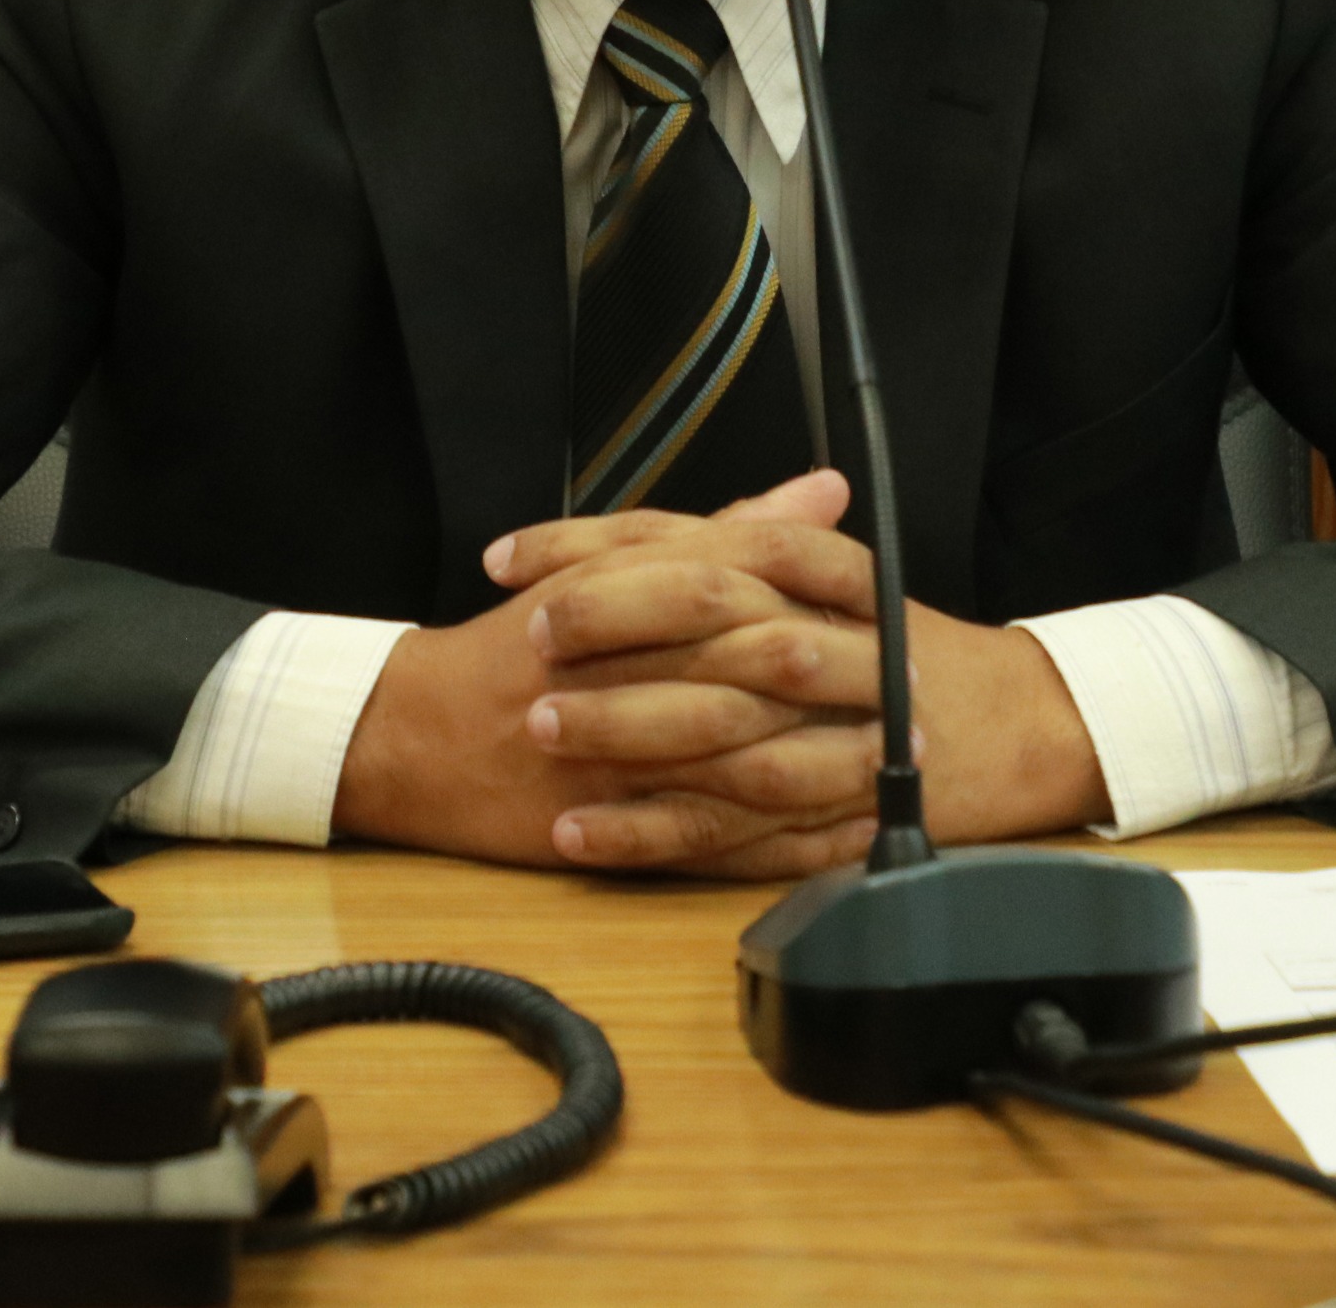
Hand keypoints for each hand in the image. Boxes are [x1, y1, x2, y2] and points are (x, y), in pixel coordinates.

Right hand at [332, 470, 881, 876]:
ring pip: (738, 764)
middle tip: (919, 700)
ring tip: (896, 770)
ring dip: (827, 771)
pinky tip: (838, 838)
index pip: (735, 579)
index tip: (891, 611)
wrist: (416, 731)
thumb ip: (724, 528)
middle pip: (749, 673)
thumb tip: (823, 491)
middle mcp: (622, 671)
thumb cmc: (518, 644)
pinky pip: (711, 840)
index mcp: (626, 595)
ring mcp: (618, 755)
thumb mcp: (609, 565)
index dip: (820, 595)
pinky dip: (781, 844)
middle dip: (839, 689)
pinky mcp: (611, 824)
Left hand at [489, 478, 1114, 848]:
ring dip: (625, 726)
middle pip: (714, 614)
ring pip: (723, 721)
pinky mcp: (831, 813)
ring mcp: (837, 728)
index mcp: (824, 572)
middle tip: (533, 639)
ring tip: (542, 729)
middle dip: (615, 625)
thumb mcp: (834, 583)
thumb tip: (619, 541)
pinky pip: (734, 827)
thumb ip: (742, 548)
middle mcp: (833, 637)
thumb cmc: (910, 652)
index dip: (597, 546)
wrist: (1024, 728)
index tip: (511, 560)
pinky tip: (583, 829)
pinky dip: (652, 831)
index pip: (697, 537)